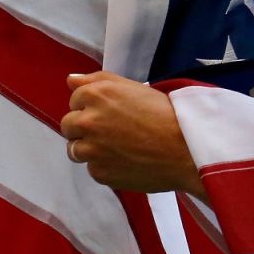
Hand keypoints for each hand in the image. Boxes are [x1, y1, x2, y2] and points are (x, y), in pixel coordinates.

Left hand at [60, 72, 206, 200]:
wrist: (185, 148)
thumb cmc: (165, 113)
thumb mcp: (133, 87)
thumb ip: (98, 80)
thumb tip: (70, 80)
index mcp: (96, 95)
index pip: (74, 99)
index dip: (91, 105)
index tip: (110, 111)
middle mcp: (88, 121)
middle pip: (68, 125)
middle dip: (84, 127)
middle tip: (110, 130)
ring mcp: (91, 150)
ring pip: (75, 150)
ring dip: (90, 148)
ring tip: (118, 147)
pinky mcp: (99, 173)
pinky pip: (92, 169)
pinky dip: (104, 166)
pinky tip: (125, 161)